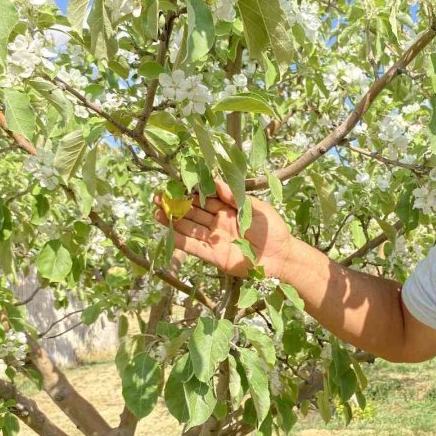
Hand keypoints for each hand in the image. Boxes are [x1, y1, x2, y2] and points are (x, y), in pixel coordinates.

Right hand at [154, 179, 294, 279]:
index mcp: (228, 209)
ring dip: (172, 222)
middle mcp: (218, 222)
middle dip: (175, 206)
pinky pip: (194, 247)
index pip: (204, 199)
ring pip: (190, 229)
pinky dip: (180, 240)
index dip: (189, 193)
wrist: (280, 255)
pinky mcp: (214, 256)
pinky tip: (166, 232)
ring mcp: (215, 239)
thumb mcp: (253, 207)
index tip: (173, 186)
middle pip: (193, 213)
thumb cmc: (272, 228)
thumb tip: (214, 179)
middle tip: (158, 198)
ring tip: (155, 213)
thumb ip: (232, 196)